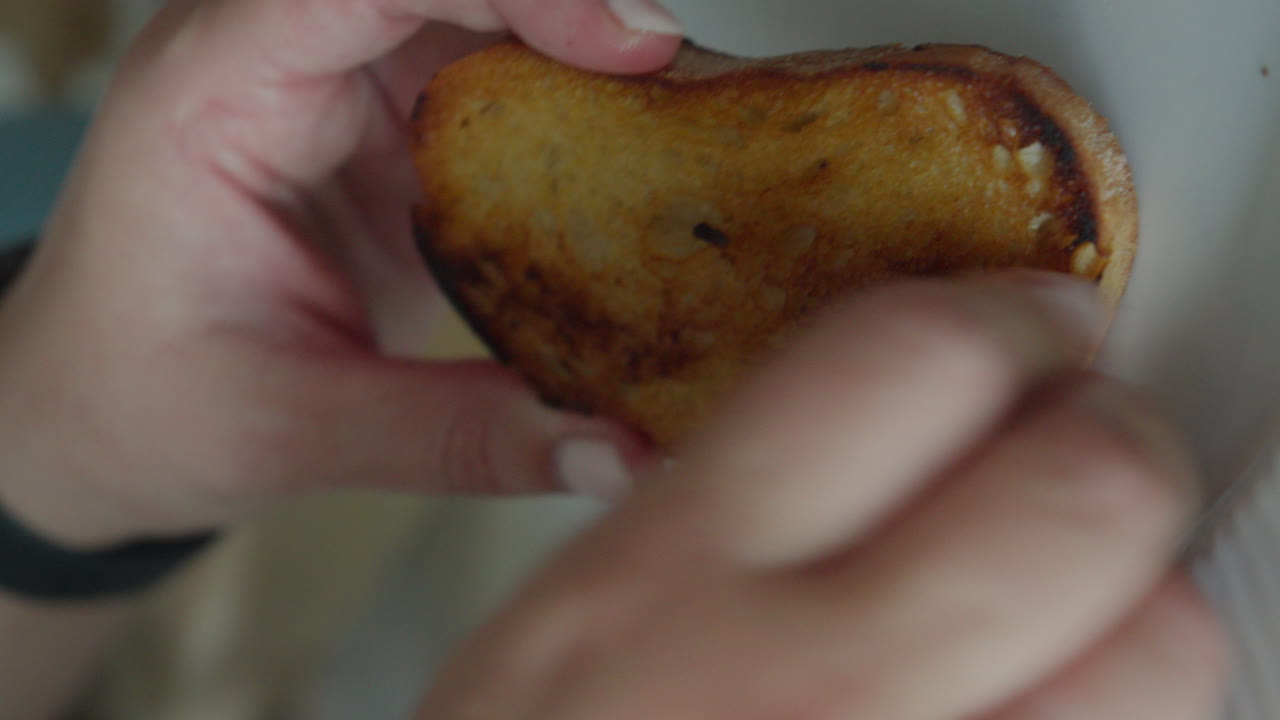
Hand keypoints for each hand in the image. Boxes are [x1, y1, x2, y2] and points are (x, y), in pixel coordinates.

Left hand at [0, 0, 682, 547]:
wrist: (93, 411)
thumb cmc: (141, 402)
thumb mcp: (290, 433)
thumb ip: (456, 439)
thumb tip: (612, 448)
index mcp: (212, 93)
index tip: (626, 47)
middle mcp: (273, 59)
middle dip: (568, 10)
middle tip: (675, 78)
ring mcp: (330, 83)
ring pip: (476, 12)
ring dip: (578, 52)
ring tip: (676, 112)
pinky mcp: (379, 123)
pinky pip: (488, 74)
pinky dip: (564, 101)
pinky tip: (623, 149)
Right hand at [417, 275, 1227, 719]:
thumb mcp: (562, 622)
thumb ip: (704, 503)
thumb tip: (862, 409)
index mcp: (666, 587)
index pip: (903, 368)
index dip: (1000, 314)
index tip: (1026, 317)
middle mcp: (804, 694)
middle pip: (1078, 497)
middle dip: (1112, 430)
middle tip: (1089, 425)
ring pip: (1152, 653)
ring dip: (1134, 588)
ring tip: (1083, 576)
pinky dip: (1103, 702)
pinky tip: (1044, 687)